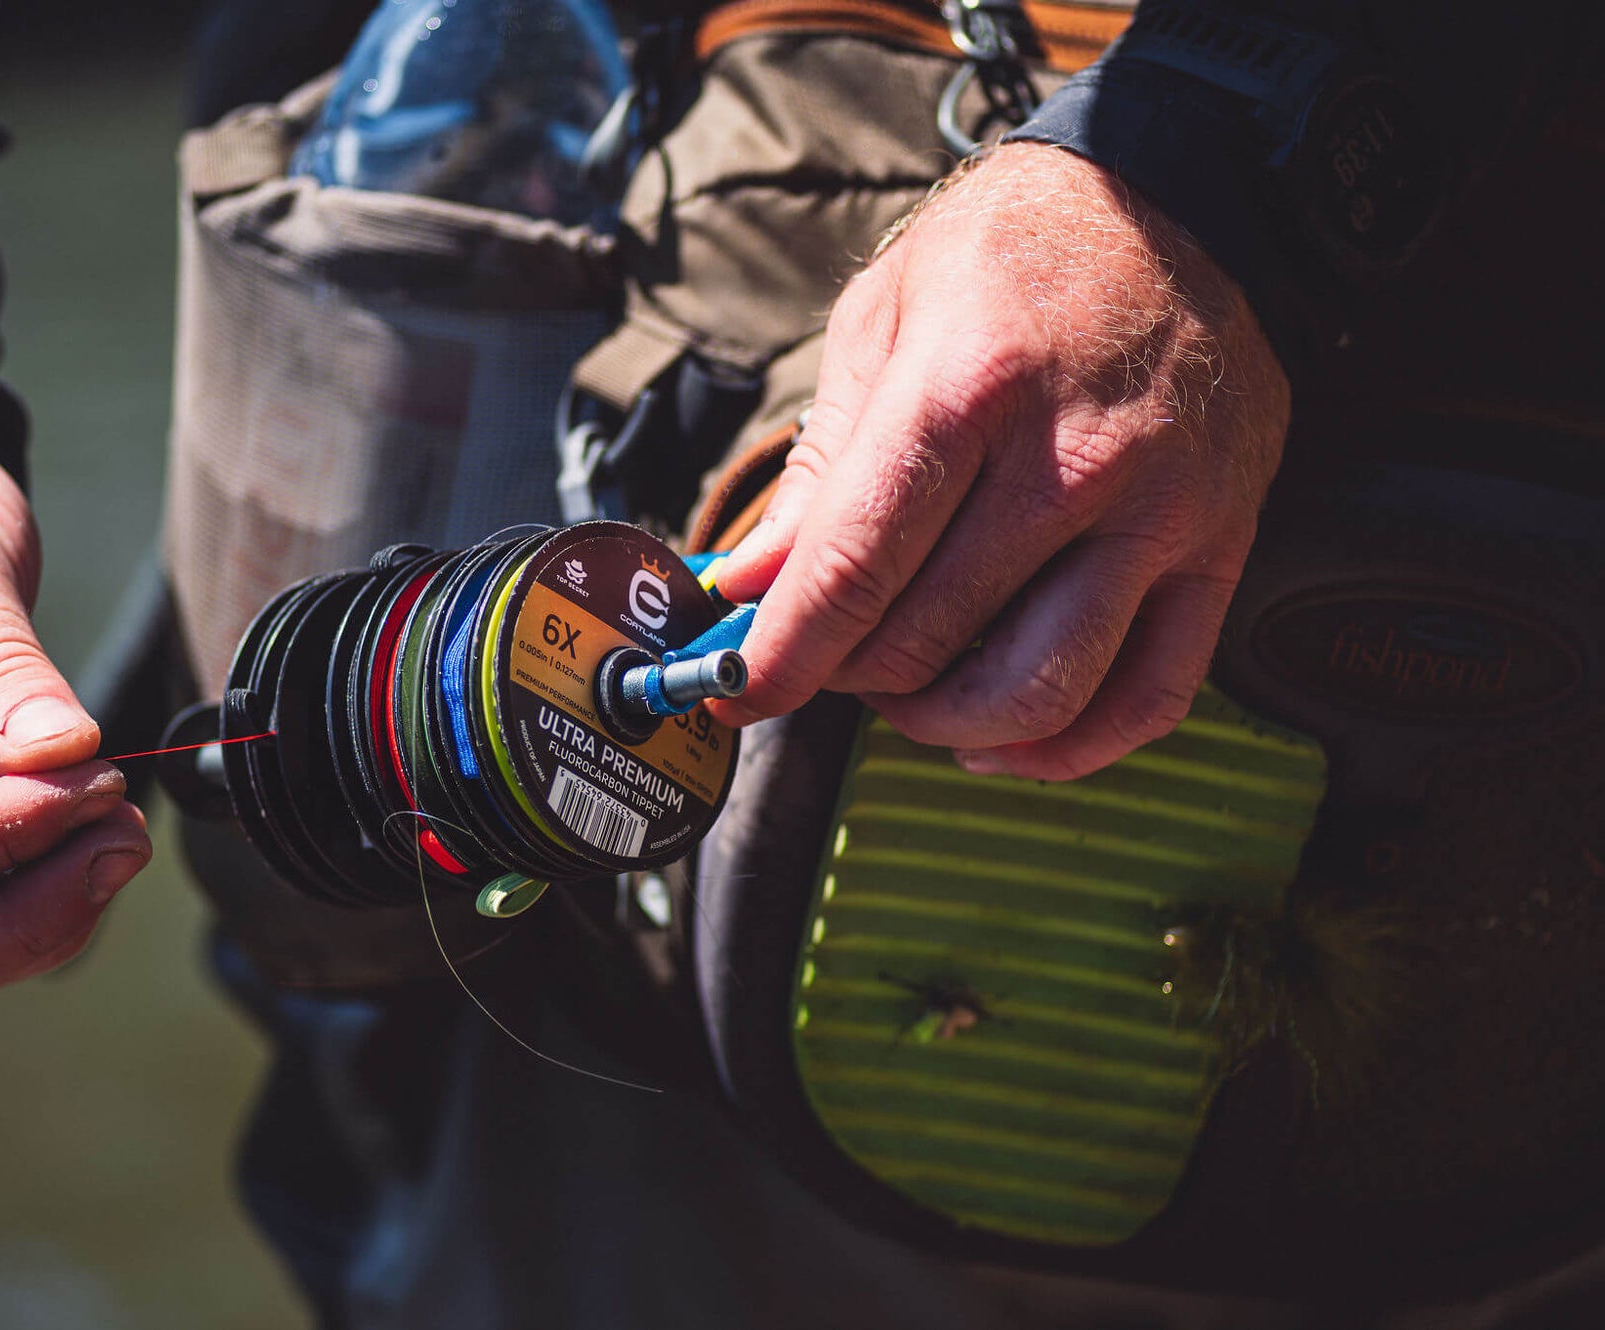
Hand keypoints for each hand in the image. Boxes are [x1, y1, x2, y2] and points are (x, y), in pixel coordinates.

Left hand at [713, 144, 1290, 779]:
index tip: (735, 690)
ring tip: (903, 690)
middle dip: (848, 673)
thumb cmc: (1014, 252)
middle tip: (823, 654)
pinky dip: (1061, 749)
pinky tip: (998, 735)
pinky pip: (1148, 699)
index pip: (854, 569)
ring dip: (941, 721)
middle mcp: (1075, 459)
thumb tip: (750, 584)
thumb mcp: (883, 319)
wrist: (1186, 193)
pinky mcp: (1222, 548)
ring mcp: (1161, 512)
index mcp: (968, 388)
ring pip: (1037, 692)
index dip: (780, 653)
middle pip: (930, 640)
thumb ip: (819, 466)